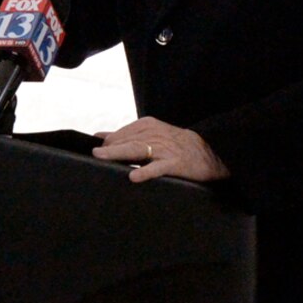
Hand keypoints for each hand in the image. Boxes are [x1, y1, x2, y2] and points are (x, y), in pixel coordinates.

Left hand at [94, 118, 230, 183]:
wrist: (209, 152)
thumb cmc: (174, 145)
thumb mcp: (150, 134)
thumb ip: (124, 136)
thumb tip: (99, 136)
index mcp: (146, 125)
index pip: (119, 134)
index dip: (106, 145)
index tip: (95, 154)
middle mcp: (154, 134)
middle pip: (124, 141)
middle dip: (108, 149)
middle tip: (93, 156)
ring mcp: (164, 149)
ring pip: (137, 150)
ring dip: (118, 153)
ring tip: (101, 157)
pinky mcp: (175, 163)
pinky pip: (158, 168)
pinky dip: (146, 172)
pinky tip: (133, 176)